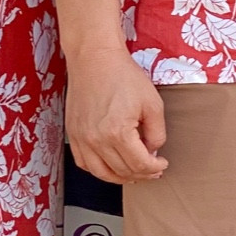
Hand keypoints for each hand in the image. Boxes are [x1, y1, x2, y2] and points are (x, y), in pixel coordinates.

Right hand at [65, 46, 168, 182]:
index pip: (140, 165)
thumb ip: (157, 133)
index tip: (162, 164)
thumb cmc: (123, 76)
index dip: (155, 168)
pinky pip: (84, 163)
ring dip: (121, 177)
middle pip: (122, 172)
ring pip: (102, 173)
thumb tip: (153, 152)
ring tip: (134, 173)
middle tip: (152, 170)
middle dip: (142, 174)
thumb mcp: (152, 103)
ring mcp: (81, 139)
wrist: (95, 58)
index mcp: (117, 132)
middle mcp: (96, 140)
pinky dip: (99, 170)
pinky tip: (111, 166)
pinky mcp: (73, 134)